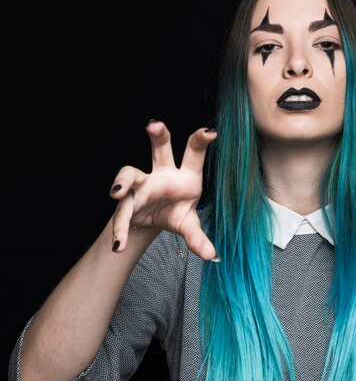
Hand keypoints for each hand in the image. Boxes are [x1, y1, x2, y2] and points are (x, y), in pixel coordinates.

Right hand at [109, 120, 217, 260]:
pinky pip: (122, 212)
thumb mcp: (189, 225)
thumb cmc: (176, 213)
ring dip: (123, 182)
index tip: (210, 132)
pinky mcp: (128, 201)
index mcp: (185, 176)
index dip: (200, 141)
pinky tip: (118, 245)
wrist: (152, 223)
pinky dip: (119, 229)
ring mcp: (143, 185)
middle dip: (158, 136)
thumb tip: (212, 255)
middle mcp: (162, 174)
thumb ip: (198, 238)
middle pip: (159, 150)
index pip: (193, 154)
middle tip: (154, 125)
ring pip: (130, 175)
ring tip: (117, 194)